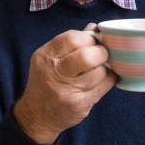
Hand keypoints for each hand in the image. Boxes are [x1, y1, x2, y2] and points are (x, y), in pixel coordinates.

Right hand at [13, 23, 116, 143]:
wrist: (36, 116)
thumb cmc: (46, 81)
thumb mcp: (49, 58)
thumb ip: (70, 42)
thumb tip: (95, 28)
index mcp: (46, 56)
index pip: (72, 38)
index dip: (88, 38)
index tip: (92, 42)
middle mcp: (54, 72)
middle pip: (87, 56)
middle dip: (100, 52)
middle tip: (101, 55)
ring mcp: (67, 90)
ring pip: (99, 71)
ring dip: (104, 68)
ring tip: (99, 69)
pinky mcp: (79, 104)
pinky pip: (104, 86)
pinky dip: (108, 79)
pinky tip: (103, 79)